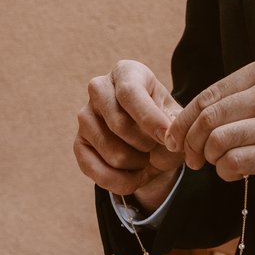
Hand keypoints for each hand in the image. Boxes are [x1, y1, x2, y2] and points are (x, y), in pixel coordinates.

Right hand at [74, 60, 184, 203]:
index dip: (149, 118)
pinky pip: (98, 172)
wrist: (151, 140)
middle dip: (147, 145)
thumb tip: (167, 138)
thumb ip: (175, 125)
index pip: (129, 92)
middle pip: (119, 124)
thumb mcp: (176, 117)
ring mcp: (85, 117)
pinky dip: (123, 182)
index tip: (166, 137)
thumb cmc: (164, 121)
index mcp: (125, 72)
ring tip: (148, 159)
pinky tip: (136, 175)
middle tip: (159, 148)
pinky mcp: (78, 144)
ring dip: (139, 165)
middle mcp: (99, 88)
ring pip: (113, 153)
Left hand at [169, 57, 254, 207]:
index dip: (184, 120)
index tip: (175, 139)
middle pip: (211, 117)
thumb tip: (186, 120)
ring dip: (208, 158)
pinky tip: (232, 174)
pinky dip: (225, 171)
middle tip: (190, 158)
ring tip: (214, 165)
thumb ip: (239, 101)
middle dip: (190, 142)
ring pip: (221, 140)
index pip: (210, 95)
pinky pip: (237, 162)